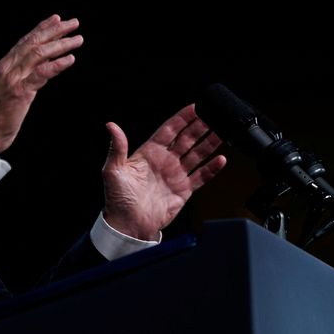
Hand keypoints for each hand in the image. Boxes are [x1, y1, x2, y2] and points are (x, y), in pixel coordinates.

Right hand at [0, 14, 82, 152]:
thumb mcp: (3, 90)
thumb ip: (17, 77)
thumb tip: (36, 69)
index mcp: (2, 66)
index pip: (24, 42)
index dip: (41, 29)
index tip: (56, 19)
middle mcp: (7, 68)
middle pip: (33, 43)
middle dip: (55, 31)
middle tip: (73, 23)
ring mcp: (13, 79)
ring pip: (39, 54)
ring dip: (61, 45)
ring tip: (77, 40)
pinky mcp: (20, 92)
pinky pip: (42, 73)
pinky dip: (57, 65)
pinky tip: (70, 59)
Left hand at [101, 104, 225, 240]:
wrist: (129, 226)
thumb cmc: (118, 199)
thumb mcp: (113, 170)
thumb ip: (117, 147)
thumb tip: (111, 126)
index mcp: (148, 152)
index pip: (169, 130)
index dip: (182, 118)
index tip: (194, 107)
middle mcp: (164, 161)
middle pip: (186, 139)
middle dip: (200, 126)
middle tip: (213, 115)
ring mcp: (175, 174)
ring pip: (197, 154)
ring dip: (209, 143)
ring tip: (222, 131)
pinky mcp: (184, 190)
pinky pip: (201, 176)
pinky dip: (212, 168)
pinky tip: (221, 159)